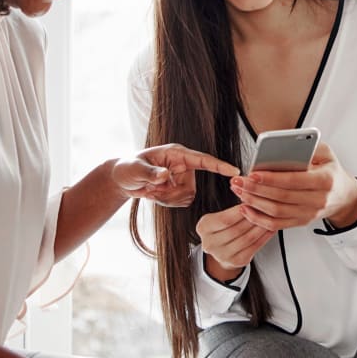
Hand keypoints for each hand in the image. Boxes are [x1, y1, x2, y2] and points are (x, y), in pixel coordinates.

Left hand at [112, 144, 239, 207]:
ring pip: (187, 197)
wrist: (122, 180)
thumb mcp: (136, 169)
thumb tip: (165, 176)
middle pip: (191, 187)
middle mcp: (182, 165)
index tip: (234, 171)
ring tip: (152, 191)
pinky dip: (167, 203)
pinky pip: (182, 203)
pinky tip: (155, 195)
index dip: (219, 166)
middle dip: (171, 194)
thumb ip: (150, 173)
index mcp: (176, 154)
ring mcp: (182, 178)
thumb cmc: (128, 167)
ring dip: (168, 199)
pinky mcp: (178, 189)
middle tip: (152, 189)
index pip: (203, 159)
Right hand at [197, 203, 274, 273]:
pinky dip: (265, 237)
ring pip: (248, 238)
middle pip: (237, 229)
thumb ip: (231, 211)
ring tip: (271, 217)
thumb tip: (251, 199)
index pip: (225, 219)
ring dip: (261, 226)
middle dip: (253, 217)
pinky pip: (254, 247)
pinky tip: (271, 228)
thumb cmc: (222, 228)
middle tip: (266, 208)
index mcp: (203, 228)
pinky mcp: (237, 261)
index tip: (253, 202)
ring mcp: (223, 255)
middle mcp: (210, 243)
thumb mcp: (219, 217)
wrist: (221, 250)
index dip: (240, 211)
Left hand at [229, 143, 356, 230]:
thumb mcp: (326, 153)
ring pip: (276, 212)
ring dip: (254, 202)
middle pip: (281, 197)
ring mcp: (309, 213)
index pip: (293, 180)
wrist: (344, 196)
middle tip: (239, 181)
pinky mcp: (301, 222)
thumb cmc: (331, 172)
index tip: (253, 173)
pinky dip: (258, 218)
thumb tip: (283, 144)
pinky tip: (246, 209)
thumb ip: (307, 147)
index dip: (271, 178)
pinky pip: (276, 224)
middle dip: (255, 189)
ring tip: (239, 191)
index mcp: (324, 180)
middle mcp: (317, 200)